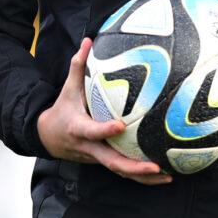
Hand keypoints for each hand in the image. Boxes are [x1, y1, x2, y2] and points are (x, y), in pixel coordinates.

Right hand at [36, 37, 171, 185]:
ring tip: (167, 176)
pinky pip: (124, 172)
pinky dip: (142, 177)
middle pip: (110, 161)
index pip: (91, 131)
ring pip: (120, 171)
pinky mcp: (104, 162)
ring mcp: (97, 158)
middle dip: (132, 166)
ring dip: (143, 176)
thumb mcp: (68, 88)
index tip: (120, 126)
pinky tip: (164, 176)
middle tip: (155, 165)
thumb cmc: (63, 109)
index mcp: (78, 128)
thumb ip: (79, 65)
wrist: (49, 137)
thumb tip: (88, 40)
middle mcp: (89, 148)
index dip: (104, 130)